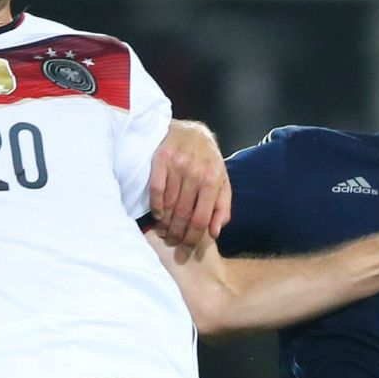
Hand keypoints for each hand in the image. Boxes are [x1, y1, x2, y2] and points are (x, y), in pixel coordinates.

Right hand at [150, 119, 230, 246]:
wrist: (191, 131)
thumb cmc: (208, 160)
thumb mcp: (222, 181)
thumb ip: (222, 207)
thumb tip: (215, 232)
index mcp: (212, 180)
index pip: (201, 218)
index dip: (193, 237)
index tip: (187, 246)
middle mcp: (195, 172)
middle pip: (183, 214)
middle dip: (177, 234)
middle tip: (173, 241)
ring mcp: (177, 165)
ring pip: (169, 205)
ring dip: (165, 223)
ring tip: (164, 231)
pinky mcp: (161, 159)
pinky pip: (156, 190)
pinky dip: (156, 206)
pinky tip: (158, 215)